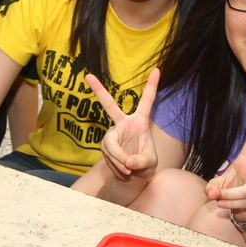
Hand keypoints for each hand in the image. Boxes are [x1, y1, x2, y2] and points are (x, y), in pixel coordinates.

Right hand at [86, 67, 159, 181]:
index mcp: (140, 122)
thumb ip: (142, 162)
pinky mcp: (105, 145)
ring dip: (120, 160)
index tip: (157, 69)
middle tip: (88, 76)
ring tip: (129, 170)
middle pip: (109, 105)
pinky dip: (117, 165)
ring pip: (111, 145)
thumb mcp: (150, 164)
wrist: (132, 177)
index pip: (147, 101)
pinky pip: (109, 155)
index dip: (152, 86)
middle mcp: (123, 124)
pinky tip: (124, 171)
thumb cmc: (145, 165)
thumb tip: (129, 162)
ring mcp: (112, 134)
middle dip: (98, 90)